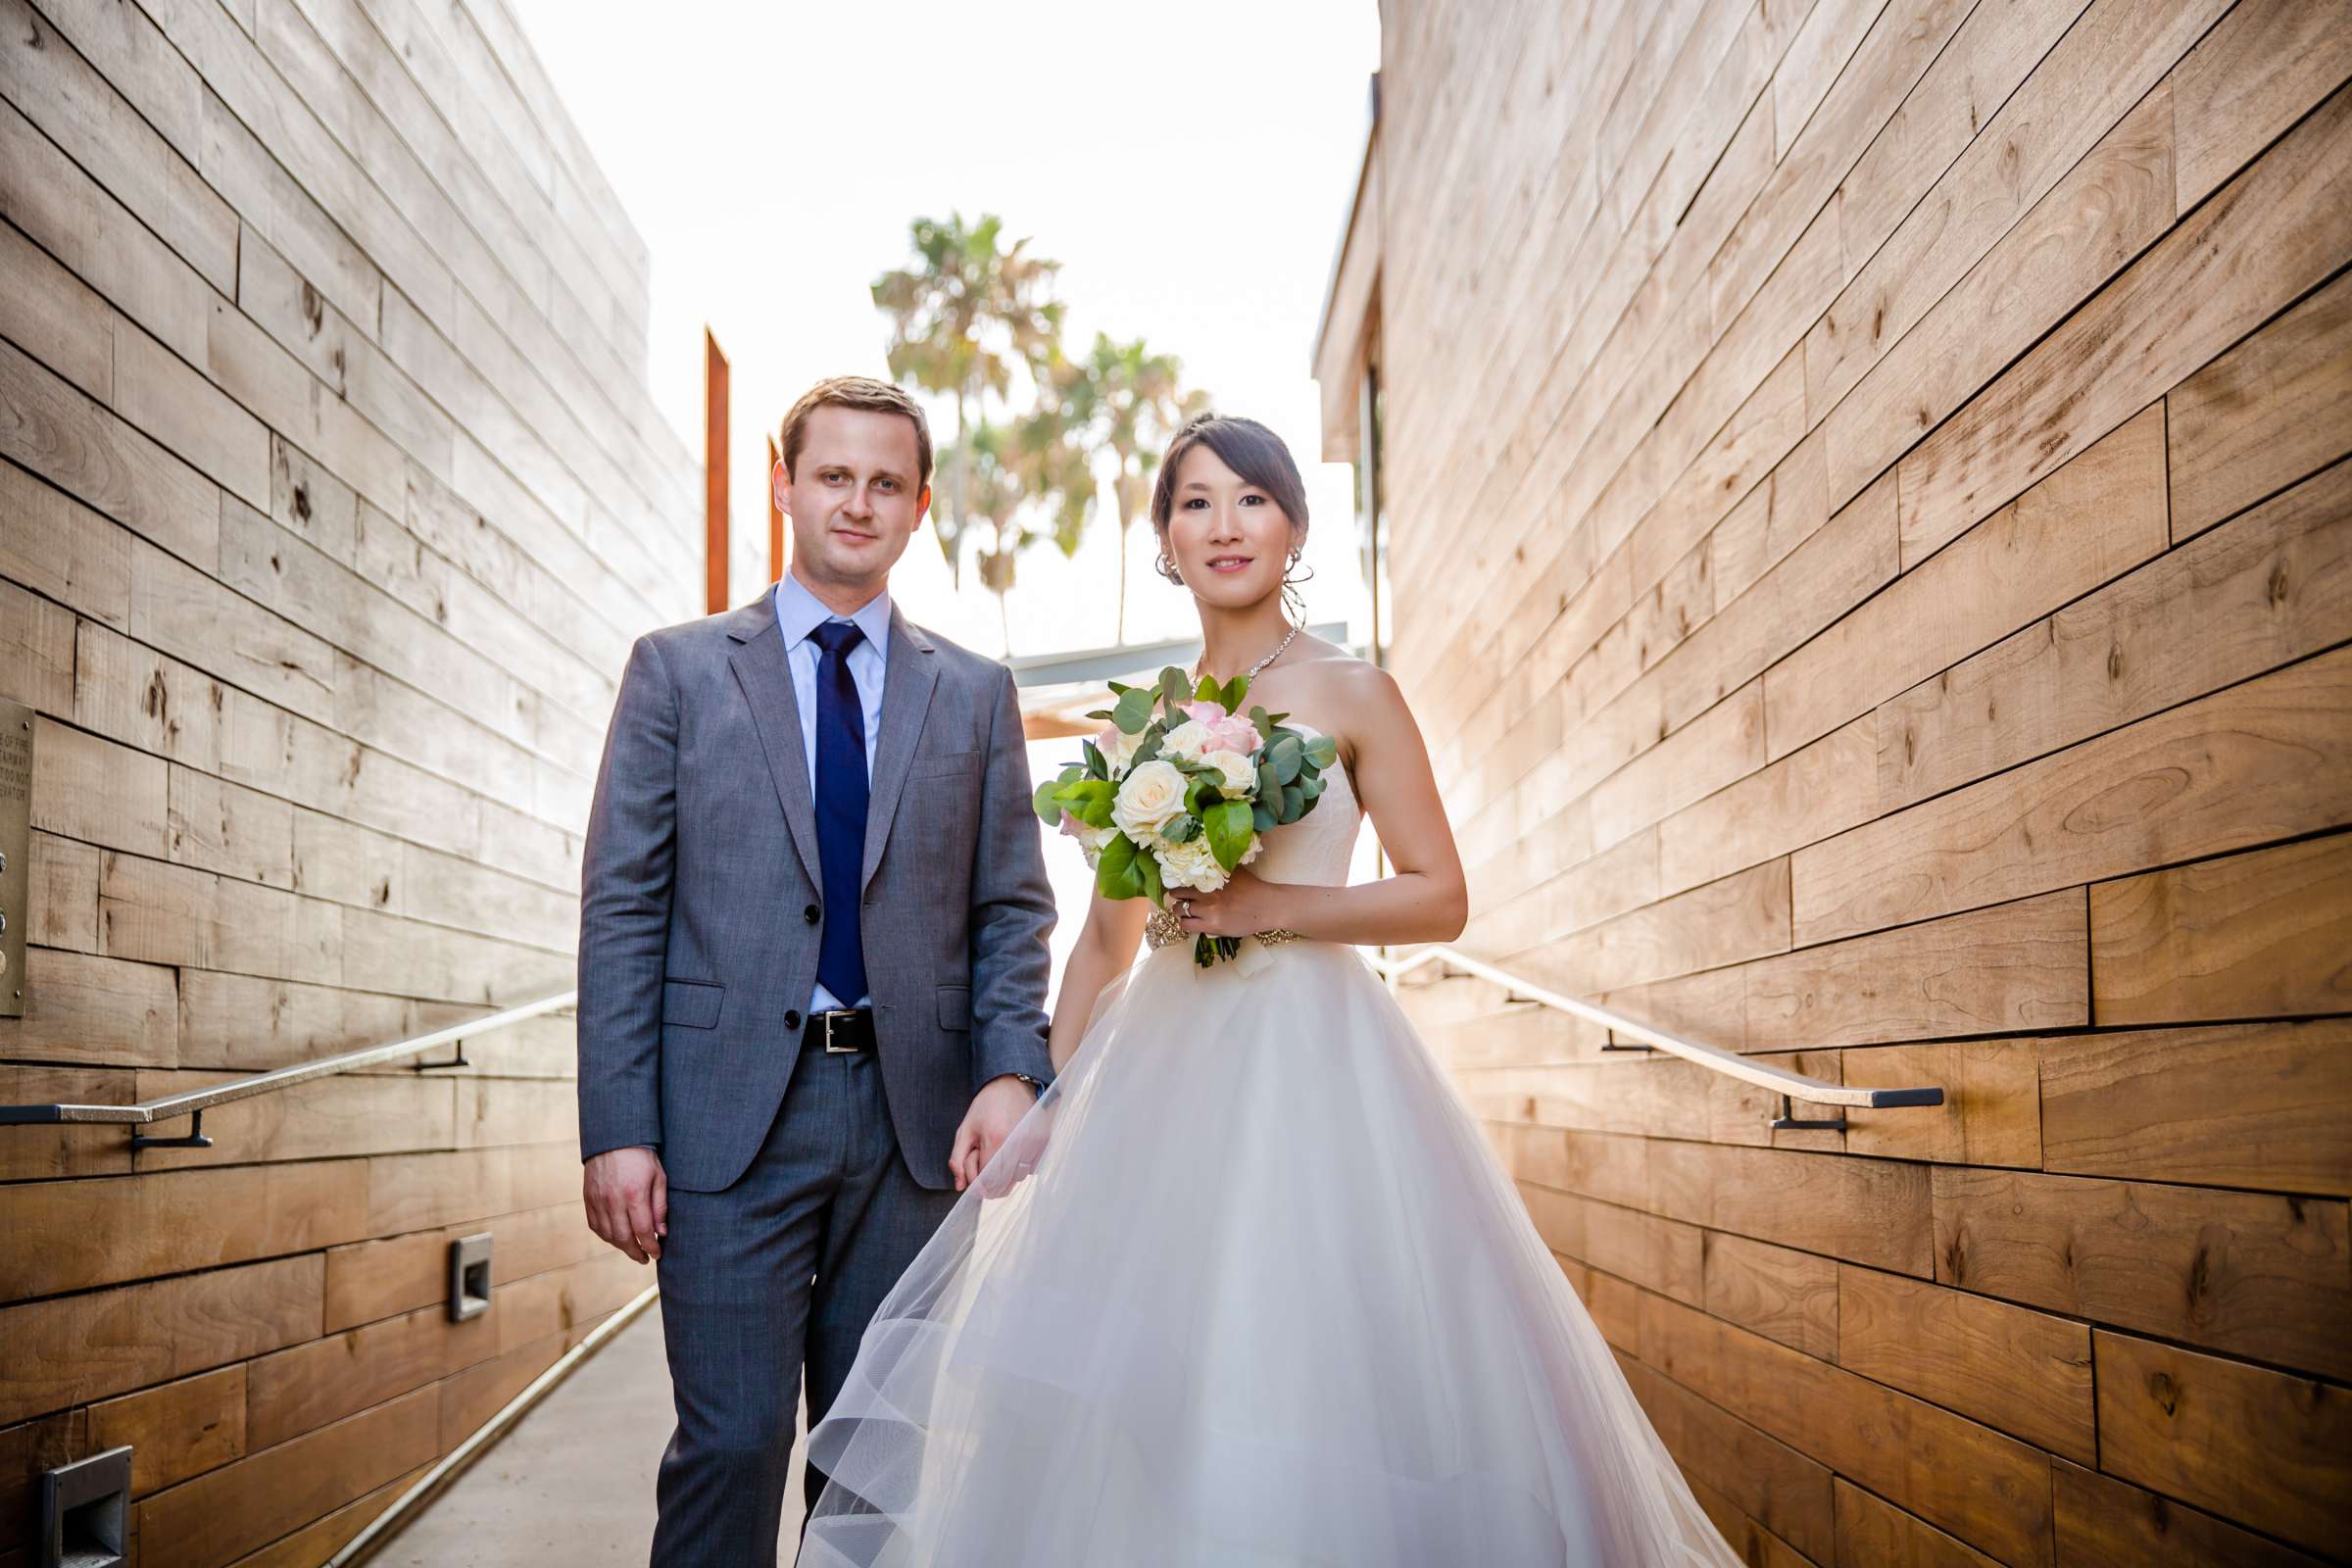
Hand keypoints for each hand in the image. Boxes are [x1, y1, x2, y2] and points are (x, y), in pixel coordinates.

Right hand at [584, 1145, 666, 1262]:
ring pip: (608, 1235)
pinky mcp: (588, 1198)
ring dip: (621, 1246)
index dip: (651, 1247)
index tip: (657, 1254)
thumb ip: (660, 1207)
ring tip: (632, 1249)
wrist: (614, 1137)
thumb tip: (661, 1233)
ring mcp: (598, 1200)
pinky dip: (606, 1236)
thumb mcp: (659, 1177)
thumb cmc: (641, 1156)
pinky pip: (595, 1225)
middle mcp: (613, 1201)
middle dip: (635, 1253)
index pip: (643, 1232)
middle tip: (645, 1258)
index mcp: (634, 1195)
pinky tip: (616, 1237)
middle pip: (623, 1238)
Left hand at [948, 1074, 1039, 1192]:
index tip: (974, 1183)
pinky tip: (1012, 1153)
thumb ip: (958, 1159)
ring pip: (1018, 1179)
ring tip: (999, 1157)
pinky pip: (1031, 1169)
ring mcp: (1033, 1143)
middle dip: (990, 1185)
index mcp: (995, 1139)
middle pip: (1003, 1184)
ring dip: (1006, 1176)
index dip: (978, 1187)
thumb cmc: (985, 1107)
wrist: (1011, 1084)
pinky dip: (1020, 1168)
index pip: (987, 1181)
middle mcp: (1017, 1143)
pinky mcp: (1043, 1142)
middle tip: (984, 1172)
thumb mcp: (965, 1130)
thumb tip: (960, 1186)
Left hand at [1170, 868, 1287, 938]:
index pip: (1181, 877)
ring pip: (1179, 910)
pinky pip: (1186, 926)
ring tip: (1186, 911)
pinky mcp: (1212, 926)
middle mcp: (1206, 892)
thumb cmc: (1253, 887)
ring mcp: (1208, 910)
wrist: (1267, 906)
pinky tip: (1190, 921)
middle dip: (1177, 896)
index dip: (1177, 881)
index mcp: (1211, 876)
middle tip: (1181, 898)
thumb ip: (1217, 865)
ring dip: (1179, 910)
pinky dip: (1185, 923)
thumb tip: (1202, 857)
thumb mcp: (1234, 869)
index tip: (1178, 885)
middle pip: (1177, 893)